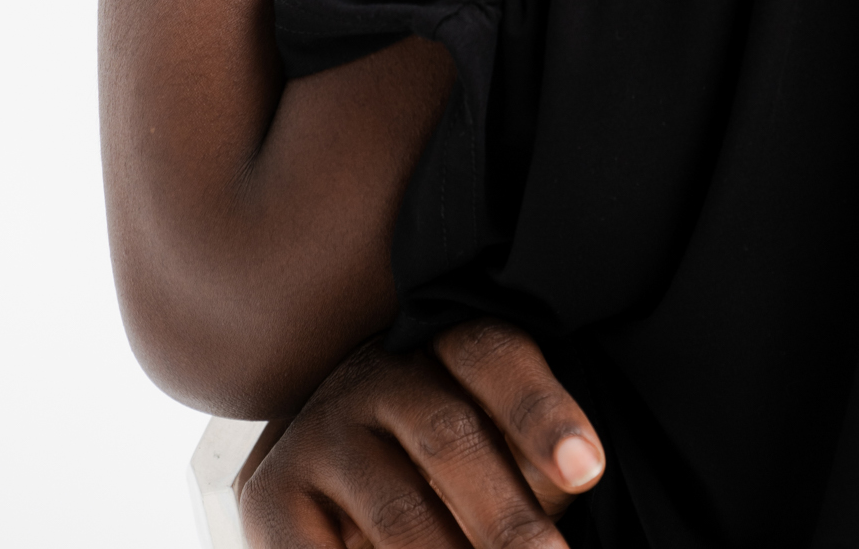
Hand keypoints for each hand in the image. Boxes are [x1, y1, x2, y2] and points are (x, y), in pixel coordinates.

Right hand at [238, 324, 606, 547]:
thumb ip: (533, 459)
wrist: (316, 468)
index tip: (587, 469)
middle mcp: (377, 375)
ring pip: (399, 508)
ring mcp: (321, 433)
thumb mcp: (485, 438)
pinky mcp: (271, 496)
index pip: (494, 356)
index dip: (541, 410)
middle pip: (450, 435)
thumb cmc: (434, 459)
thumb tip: (584, 480)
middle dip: (508, 514)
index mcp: (438, 344)